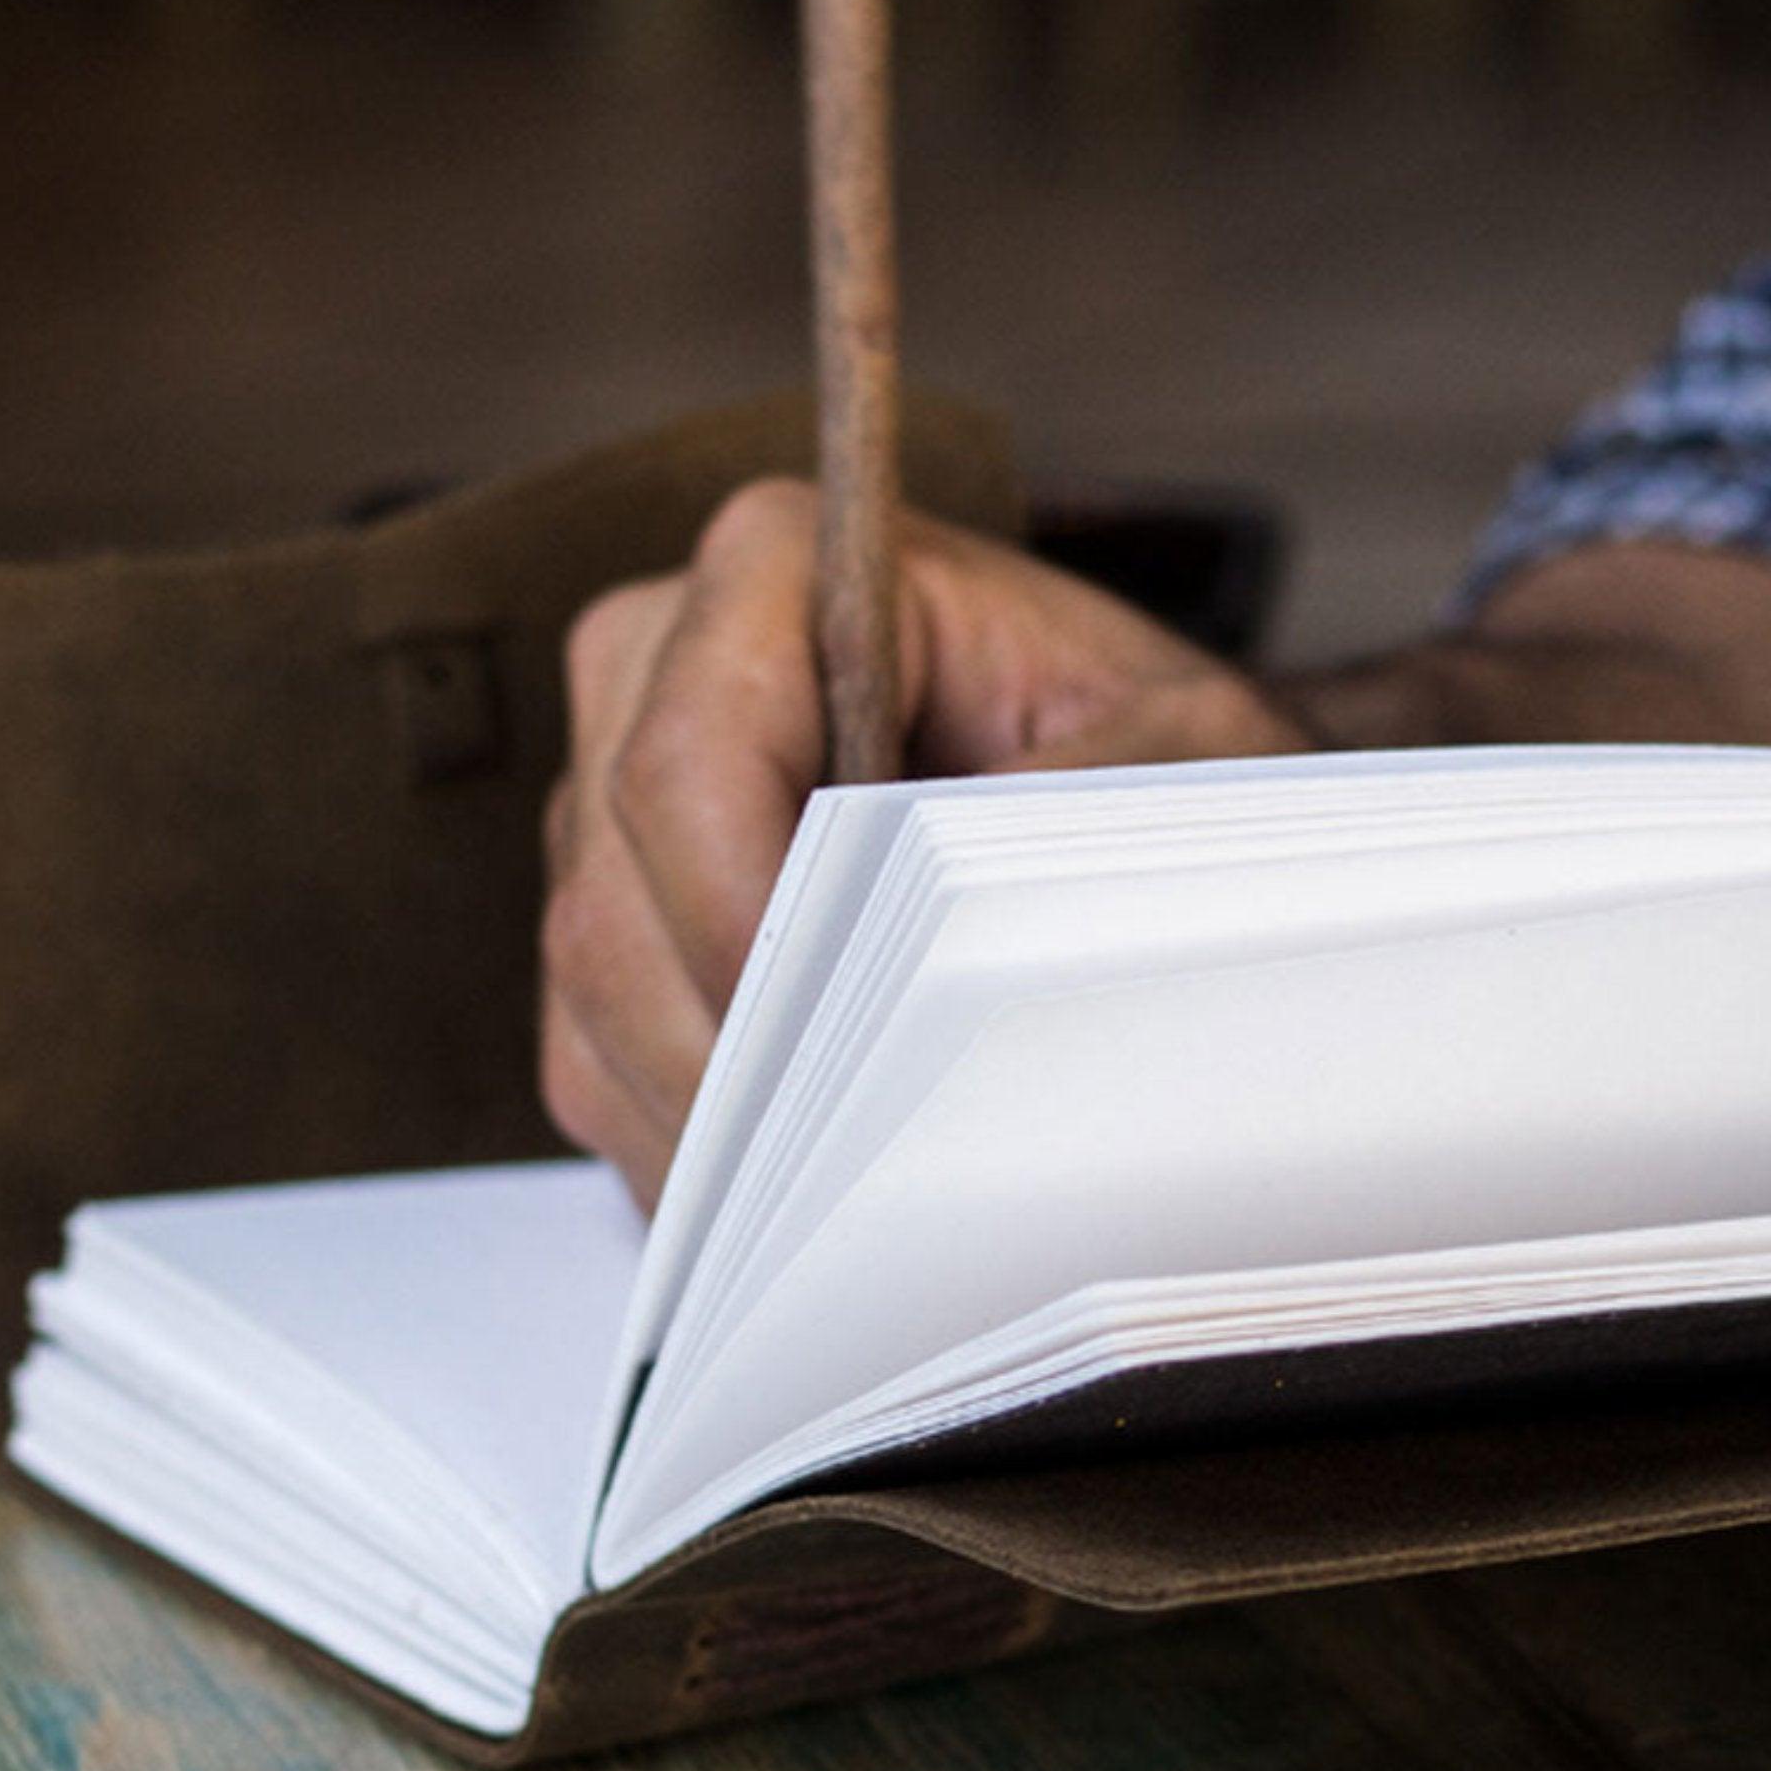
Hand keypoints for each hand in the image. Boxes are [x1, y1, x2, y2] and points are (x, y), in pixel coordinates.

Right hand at [541, 477, 1312, 1207]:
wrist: (1129, 776)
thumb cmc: (1149, 745)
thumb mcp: (1178, 751)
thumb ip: (1073, 823)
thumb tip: (955, 940)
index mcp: (776, 571)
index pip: (689, 765)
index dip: (744, 924)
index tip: (841, 1046)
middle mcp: (656, 669)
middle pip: (616, 902)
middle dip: (735, 1058)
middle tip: (848, 1175)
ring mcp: (612, 798)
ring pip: (592, 995)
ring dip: (708, 1120)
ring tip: (842, 1199)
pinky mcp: (611, 911)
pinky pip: (594, 1053)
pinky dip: (687, 1142)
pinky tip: (799, 1192)